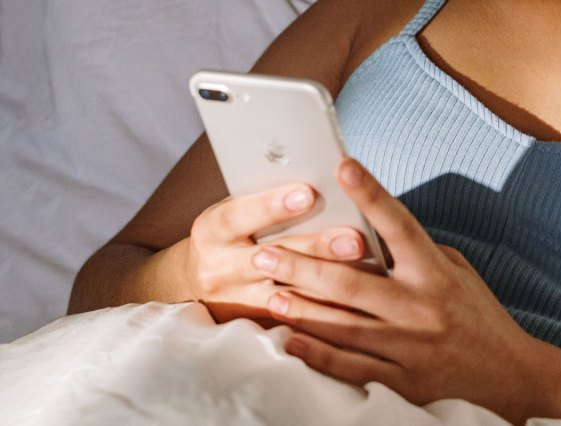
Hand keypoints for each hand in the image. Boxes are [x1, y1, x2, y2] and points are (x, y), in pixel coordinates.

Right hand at [187, 183, 364, 322]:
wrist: (195, 284)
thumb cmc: (228, 235)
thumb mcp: (232, 213)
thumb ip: (261, 203)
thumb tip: (314, 183)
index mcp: (211, 231)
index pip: (239, 216)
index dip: (272, 206)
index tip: (308, 193)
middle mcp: (220, 269)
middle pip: (272, 259)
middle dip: (315, 248)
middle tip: (353, 240)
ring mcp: (236, 300)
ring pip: (288, 295)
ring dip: (329, 284)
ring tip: (365, 272)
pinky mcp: (254, 323)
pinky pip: (294, 320)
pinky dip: (326, 311)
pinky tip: (357, 305)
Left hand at [251, 158, 539, 420]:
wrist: (512, 377)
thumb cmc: (480, 317)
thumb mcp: (457, 272)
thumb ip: (418, 252)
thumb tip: (375, 232)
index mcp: (436, 273)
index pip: (399, 225)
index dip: (371, 193)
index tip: (343, 166)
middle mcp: (421, 307)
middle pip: (351, 282)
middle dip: (303, 265)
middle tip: (265, 253)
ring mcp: (412, 347)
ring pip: (344, 325)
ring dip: (301, 309)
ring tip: (267, 293)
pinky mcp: (406, 382)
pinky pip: (353, 368)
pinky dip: (318, 356)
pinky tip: (290, 342)